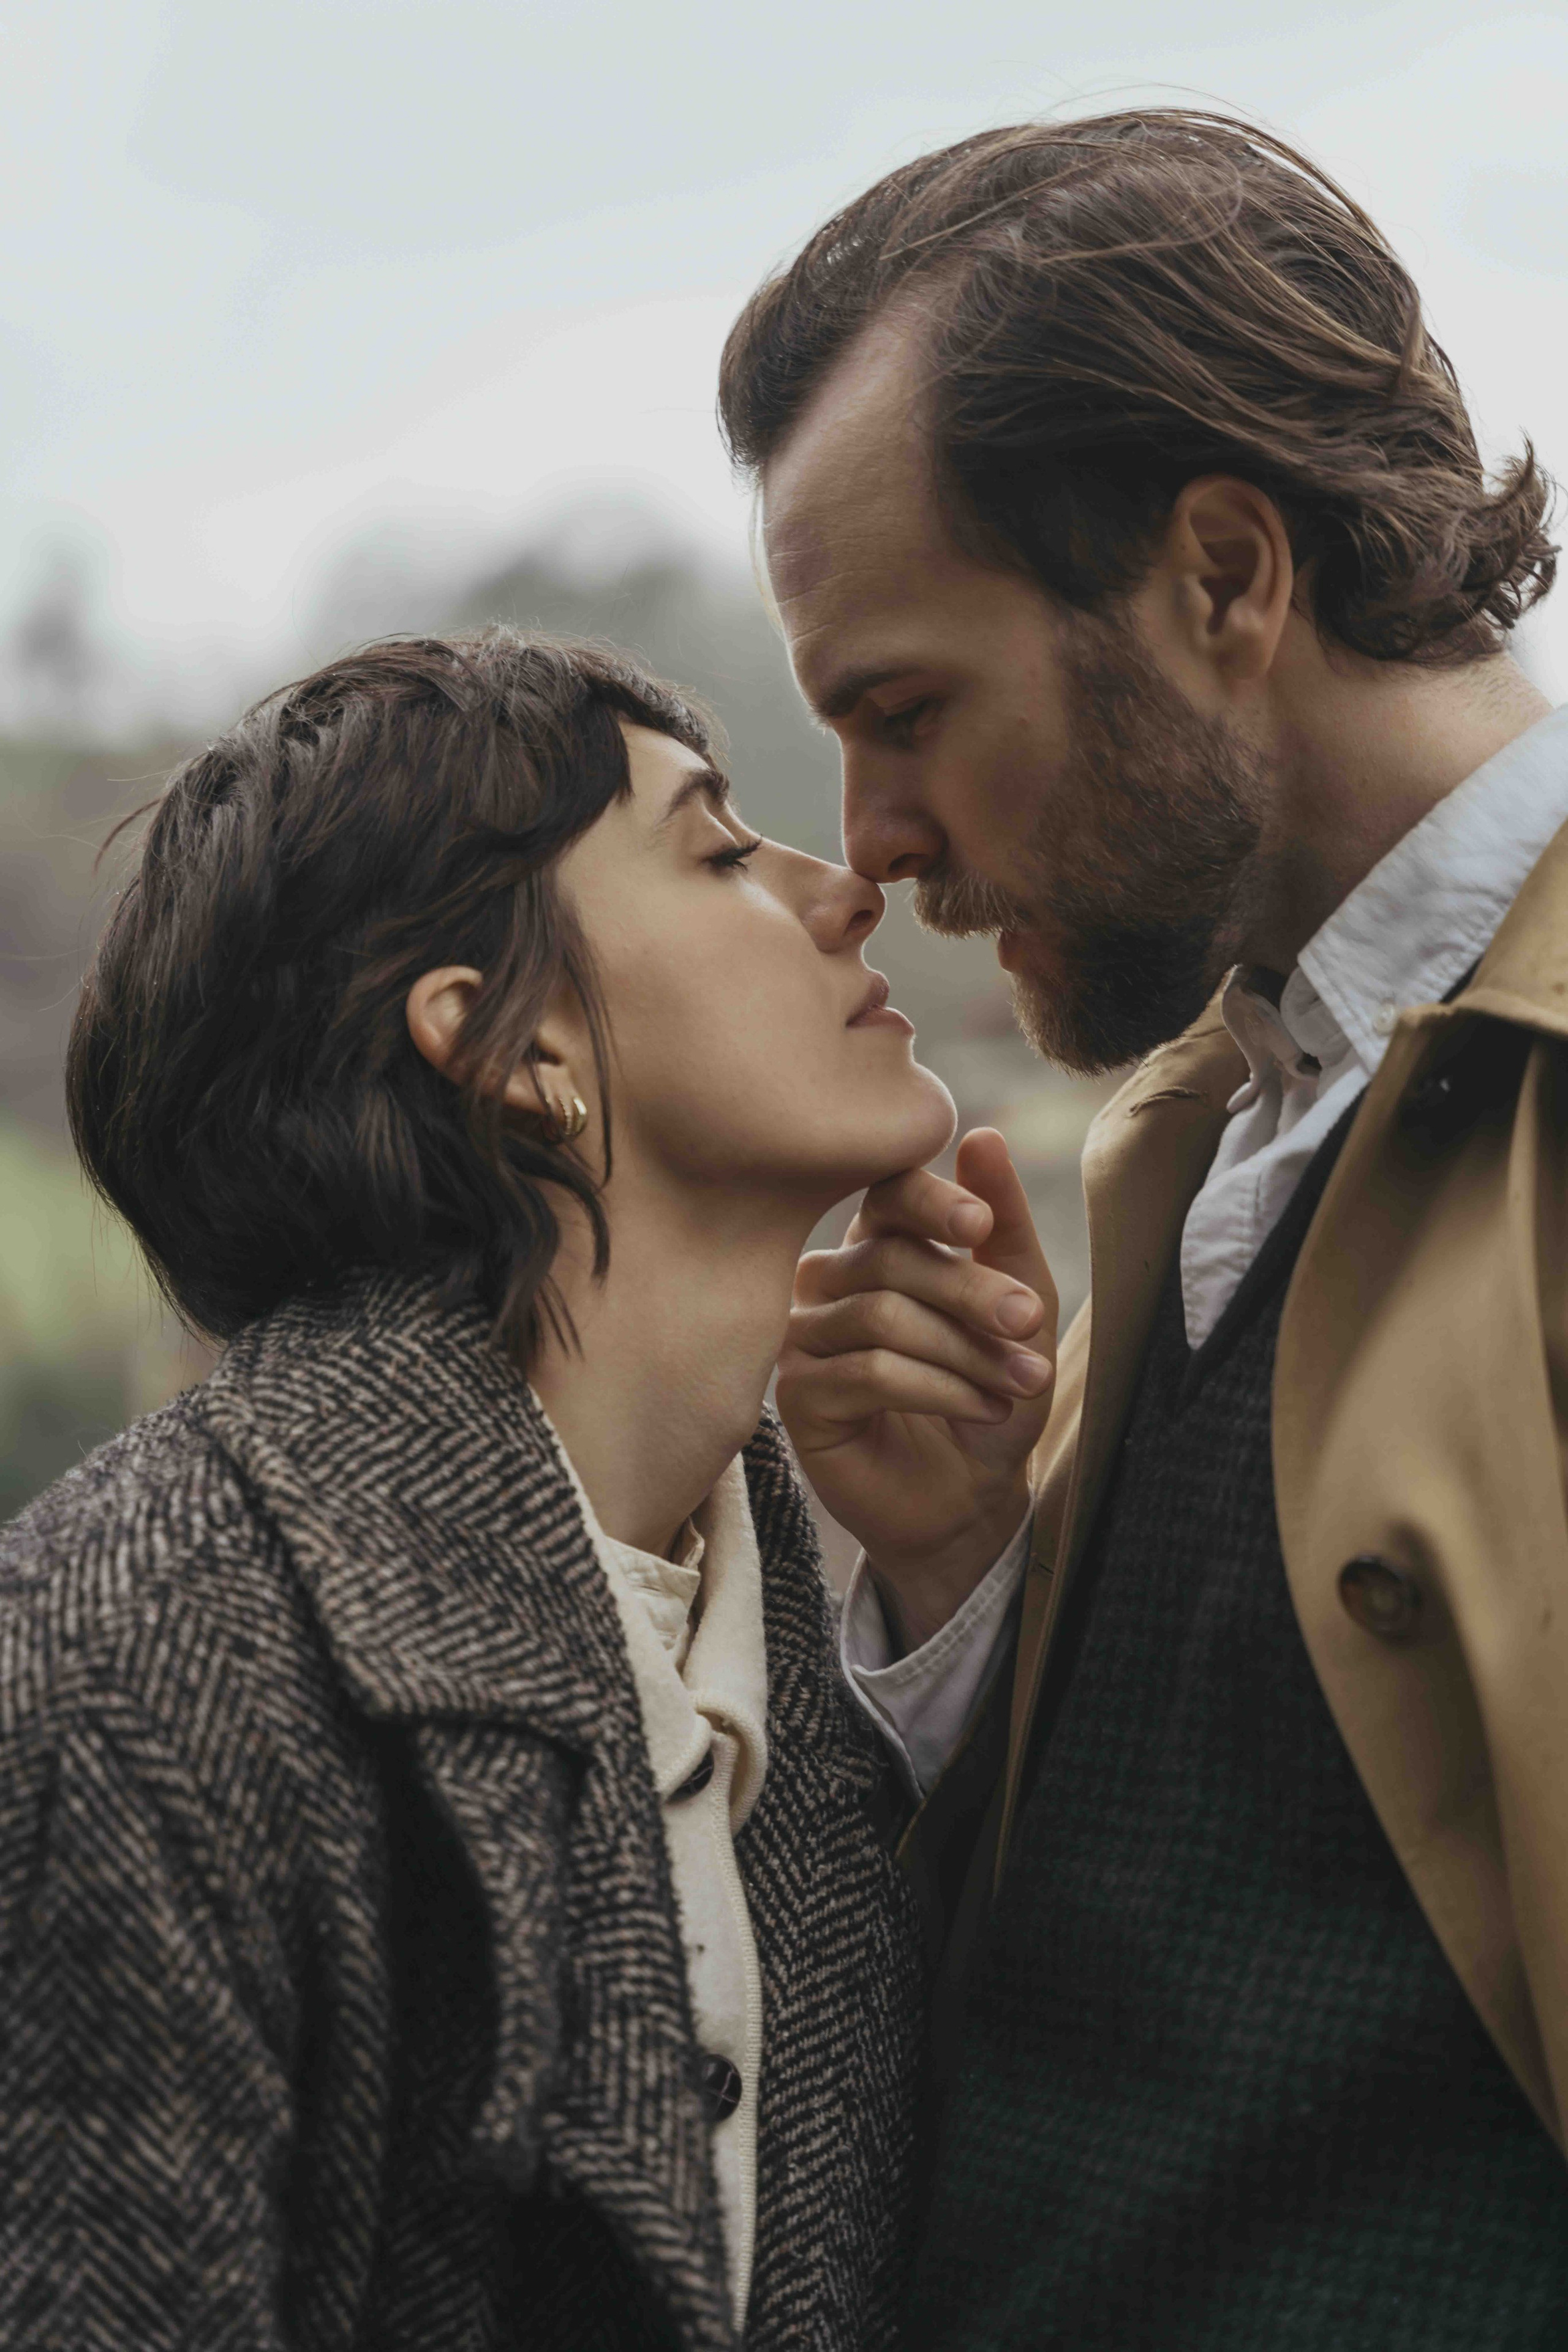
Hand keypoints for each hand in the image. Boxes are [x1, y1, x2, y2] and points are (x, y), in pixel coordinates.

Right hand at [778, 1129, 1056, 1648]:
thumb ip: (1002, 1222)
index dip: (931, 1200)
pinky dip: (938, 1389)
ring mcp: (804, 1336)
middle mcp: (829, 1279)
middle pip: (890, 1259)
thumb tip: (984, 1136)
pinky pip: (866, 1372)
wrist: (974, 1496)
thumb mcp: (1018, 1300)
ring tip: (1019, 1385)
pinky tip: (982, 1408)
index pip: (885, 1191)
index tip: (980, 1226)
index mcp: (877, 1242)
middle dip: (972, 1292)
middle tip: (1030, 1324)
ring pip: (881, 1316)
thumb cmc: (991, 1392)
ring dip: (965, 1352)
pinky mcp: (796, 1396)